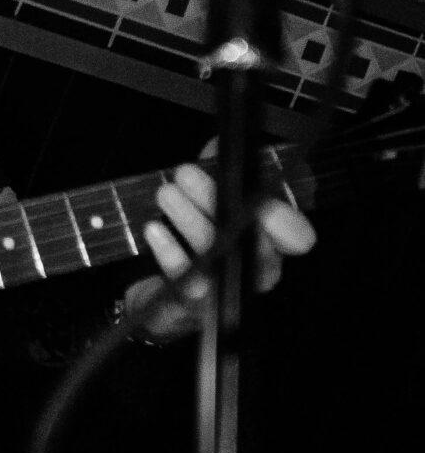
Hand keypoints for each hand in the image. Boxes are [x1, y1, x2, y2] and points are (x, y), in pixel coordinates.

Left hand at [125, 156, 316, 341]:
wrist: (164, 292)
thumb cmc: (196, 237)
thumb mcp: (209, 196)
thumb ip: (217, 168)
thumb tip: (217, 145)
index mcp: (270, 242)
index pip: (297, 237)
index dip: (283, 217)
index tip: (256, 190)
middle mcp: (256, 272)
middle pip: (253, 243)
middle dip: (219, 201)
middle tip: (186, 173)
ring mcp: (227, 293)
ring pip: (218, 259)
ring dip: (189, 219)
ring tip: (167, 194)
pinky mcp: (193, 307)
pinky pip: (185, 283)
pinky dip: (169, 252)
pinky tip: (155, 230)